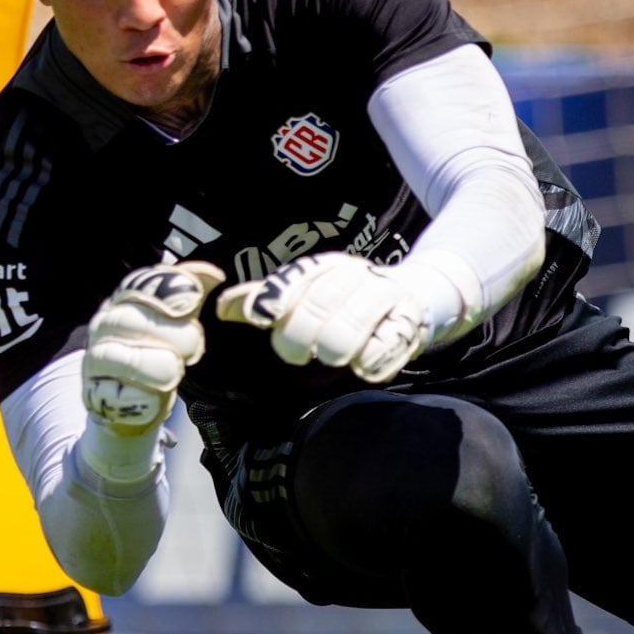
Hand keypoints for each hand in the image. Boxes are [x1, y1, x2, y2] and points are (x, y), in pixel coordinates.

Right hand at [82, 261, 226, 432]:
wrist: (135, 402)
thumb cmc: (157, 353)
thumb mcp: (176, 321)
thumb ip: (191, 295)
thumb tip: (214, 274)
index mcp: (123, 301)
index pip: (137, 284)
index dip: (165, 288)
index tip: (194, 298)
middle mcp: (102, 327)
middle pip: (125, 319)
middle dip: (167, 331)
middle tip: (193, 346)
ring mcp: (94, 362)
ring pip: (112, 355)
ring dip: (151, 364)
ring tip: (174, 372)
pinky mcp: (94, 396)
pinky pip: (110, 395)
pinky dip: (137, 398)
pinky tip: (155, 398)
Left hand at [215, 253, 428, 383]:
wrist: (413, 292)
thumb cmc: (346, 299)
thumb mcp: (306, 292)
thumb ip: (265, 300)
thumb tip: (220, 307)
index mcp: (324, 267)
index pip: (295, 279)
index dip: (273, 299)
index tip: (261, 319)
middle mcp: (355, 276)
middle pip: (318, 306)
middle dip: (299, 336)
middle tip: (296, 355)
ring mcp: (384, 298)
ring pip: (349, 330)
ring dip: (334, 350)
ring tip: (332, 359)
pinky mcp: (409, 324)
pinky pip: (383, 350)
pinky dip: (368, 363)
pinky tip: (362, 365)